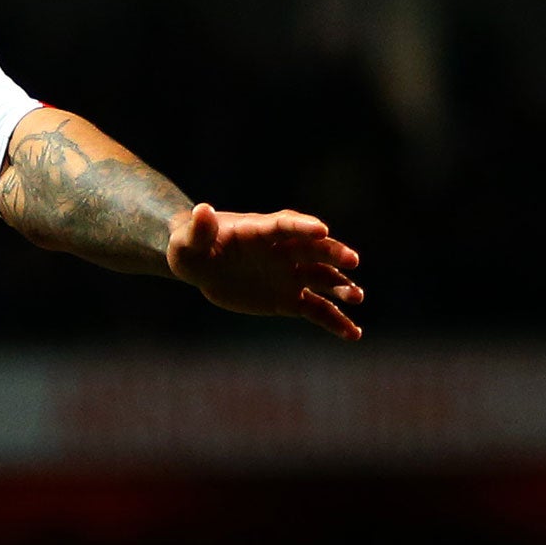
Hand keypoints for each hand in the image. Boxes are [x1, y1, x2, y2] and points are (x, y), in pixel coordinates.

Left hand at [166, 204, 363, 340]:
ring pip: (322, 279)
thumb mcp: (188, 241)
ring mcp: (289, 275)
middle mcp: (282, 251)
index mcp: (260, 231)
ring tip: (357, 297)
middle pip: (314, 249)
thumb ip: (198, 229)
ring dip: (341, 286)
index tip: (321, 230)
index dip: (302, 227)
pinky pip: (317, 310)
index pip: (285, 225)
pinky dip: (335, 321)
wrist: (201, 266)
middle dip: (333, 253)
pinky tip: (353, 334)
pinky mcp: (289, 299)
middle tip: (353, 261)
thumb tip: (201, 210)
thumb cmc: (192, 247)